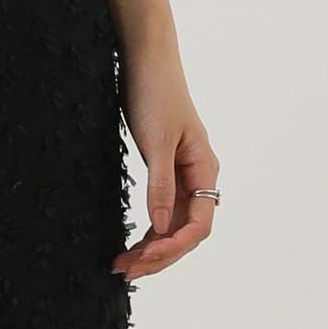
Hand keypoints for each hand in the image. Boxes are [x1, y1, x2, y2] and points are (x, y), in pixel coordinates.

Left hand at [110, 44, 219, 280]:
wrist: (145, 57)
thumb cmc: (155, 92)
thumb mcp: (155, 140)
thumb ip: (160, 186)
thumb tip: (159, 227)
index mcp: (204, 169)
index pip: (198, 224)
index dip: (173, 246)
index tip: (144, 258)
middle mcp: (198, 176)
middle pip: (185, 230)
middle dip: (158, 255)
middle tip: (125, 270)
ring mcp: (182, 173)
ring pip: (172, 223)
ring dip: (152, 246)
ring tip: (123, 264)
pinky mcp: (165, 168)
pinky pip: (162, 209)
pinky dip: (149, 228)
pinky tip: (133, 241)